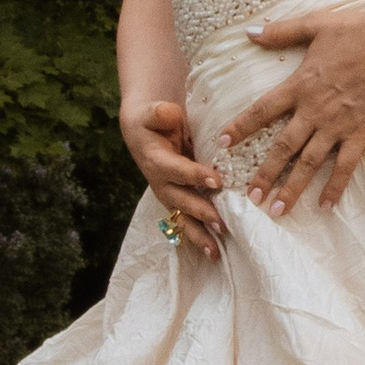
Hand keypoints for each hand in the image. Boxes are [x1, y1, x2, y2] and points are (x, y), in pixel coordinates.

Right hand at [121, 94, 224, 258]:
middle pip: (180, 200)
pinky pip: (187, 222)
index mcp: (156, 160)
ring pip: (183, 218)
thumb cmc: (153, 121)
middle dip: (200, 212)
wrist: (143, 132)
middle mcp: (161, 183)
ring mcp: (169, 195)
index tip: (215, 179)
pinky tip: (215, 253)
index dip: (193, 174)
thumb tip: (168, 114)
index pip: (175, 169)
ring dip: (199, 235)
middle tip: (221, 223)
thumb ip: (160, 113)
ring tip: (215, 251)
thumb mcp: (154, 112)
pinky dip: (199, 238)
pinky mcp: (177, 202)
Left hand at [226, 1, 364, 216]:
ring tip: (278, 211)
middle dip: (265, 174)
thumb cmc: (356, 30)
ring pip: (309, 163)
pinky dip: (335, 186)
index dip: (240, 127)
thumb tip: (248, 32)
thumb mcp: (314, 24)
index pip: (262, 110)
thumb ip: (280, 32)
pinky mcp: (362, 132)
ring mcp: (338, 125)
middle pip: (282, 147)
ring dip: (292, 188)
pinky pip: (346, 165)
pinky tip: (326, 206)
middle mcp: (314, 111)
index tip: (222, 144)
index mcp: (300, 85)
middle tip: (250, 197)